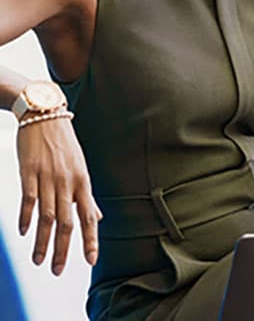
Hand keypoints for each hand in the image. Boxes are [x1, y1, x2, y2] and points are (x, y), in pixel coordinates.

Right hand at [16, 116, 101, 275]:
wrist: (46, 114)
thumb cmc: (64, 145)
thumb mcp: (81, 168)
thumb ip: (86, 196)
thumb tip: (97, 217)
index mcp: (83, 182)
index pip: (88, 216)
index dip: (90, 239)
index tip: (91, 260)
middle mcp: (68, 182)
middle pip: (68, 221)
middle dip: (64, 249)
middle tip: (58, 271)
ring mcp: (48, 177)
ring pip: (47, 215)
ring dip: (42, 241)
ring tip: (38, 261)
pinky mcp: (30, 171)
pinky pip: (29, 199)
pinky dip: (26, 217)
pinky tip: (24, 233)